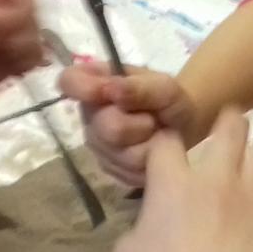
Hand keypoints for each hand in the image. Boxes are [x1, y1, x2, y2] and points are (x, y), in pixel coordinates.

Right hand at [59, 63, 201, 185]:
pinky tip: (152, 152)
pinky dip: (145, 162)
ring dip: (144, 145)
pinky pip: (124, 170)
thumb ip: (139, 87)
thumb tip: (111, 89)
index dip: (84, 89)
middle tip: (152, 118)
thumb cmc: (170, 100)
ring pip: (115, 152)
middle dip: (134, 125)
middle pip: (101, 126)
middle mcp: (89, 112)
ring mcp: (96, 142)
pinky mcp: (107, 166)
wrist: (183, 128)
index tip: (110, 93)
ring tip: (155, 134)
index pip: (69, 81)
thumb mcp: (163, 87)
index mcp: (95, 82)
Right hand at [115, 112, 252, 251]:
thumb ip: (141, 226)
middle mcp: (215, 179)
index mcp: (172, 181)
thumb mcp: (127, 251)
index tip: (170, 150)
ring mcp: (251, 199)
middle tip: (232, 126)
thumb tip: (147, 227)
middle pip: (231, 127)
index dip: (168, 141)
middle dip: (231, 121)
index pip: (168, 140)